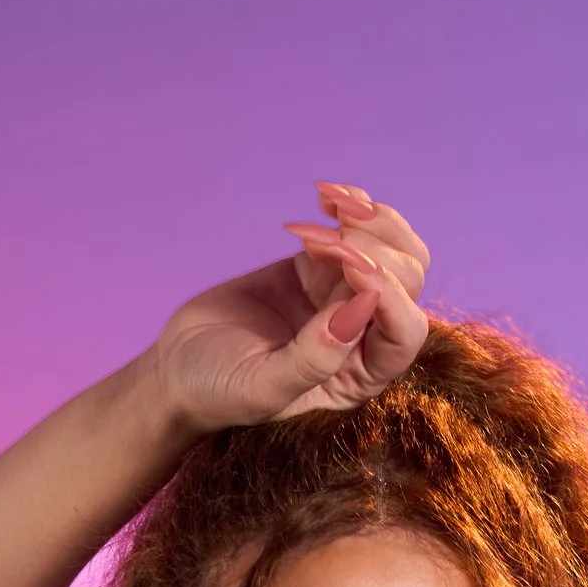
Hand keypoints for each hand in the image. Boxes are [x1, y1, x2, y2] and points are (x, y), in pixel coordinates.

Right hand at [148, 184, 431, 435]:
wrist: (179, 368)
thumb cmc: (219, 391)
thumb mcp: (261, 388)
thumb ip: (313, 360)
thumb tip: (362, 307)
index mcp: (360, 376)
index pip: (403, 330)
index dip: (387, 292)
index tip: (344, 266)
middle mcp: (364, 337)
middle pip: (408, 282)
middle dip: (375, 249)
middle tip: (319, 240)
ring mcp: (344, 297)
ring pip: (393, 250)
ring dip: (371, 221)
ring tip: (330, 205)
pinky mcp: (321, 268)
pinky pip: (356, 232)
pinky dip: (350, 207)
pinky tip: (325, 196)